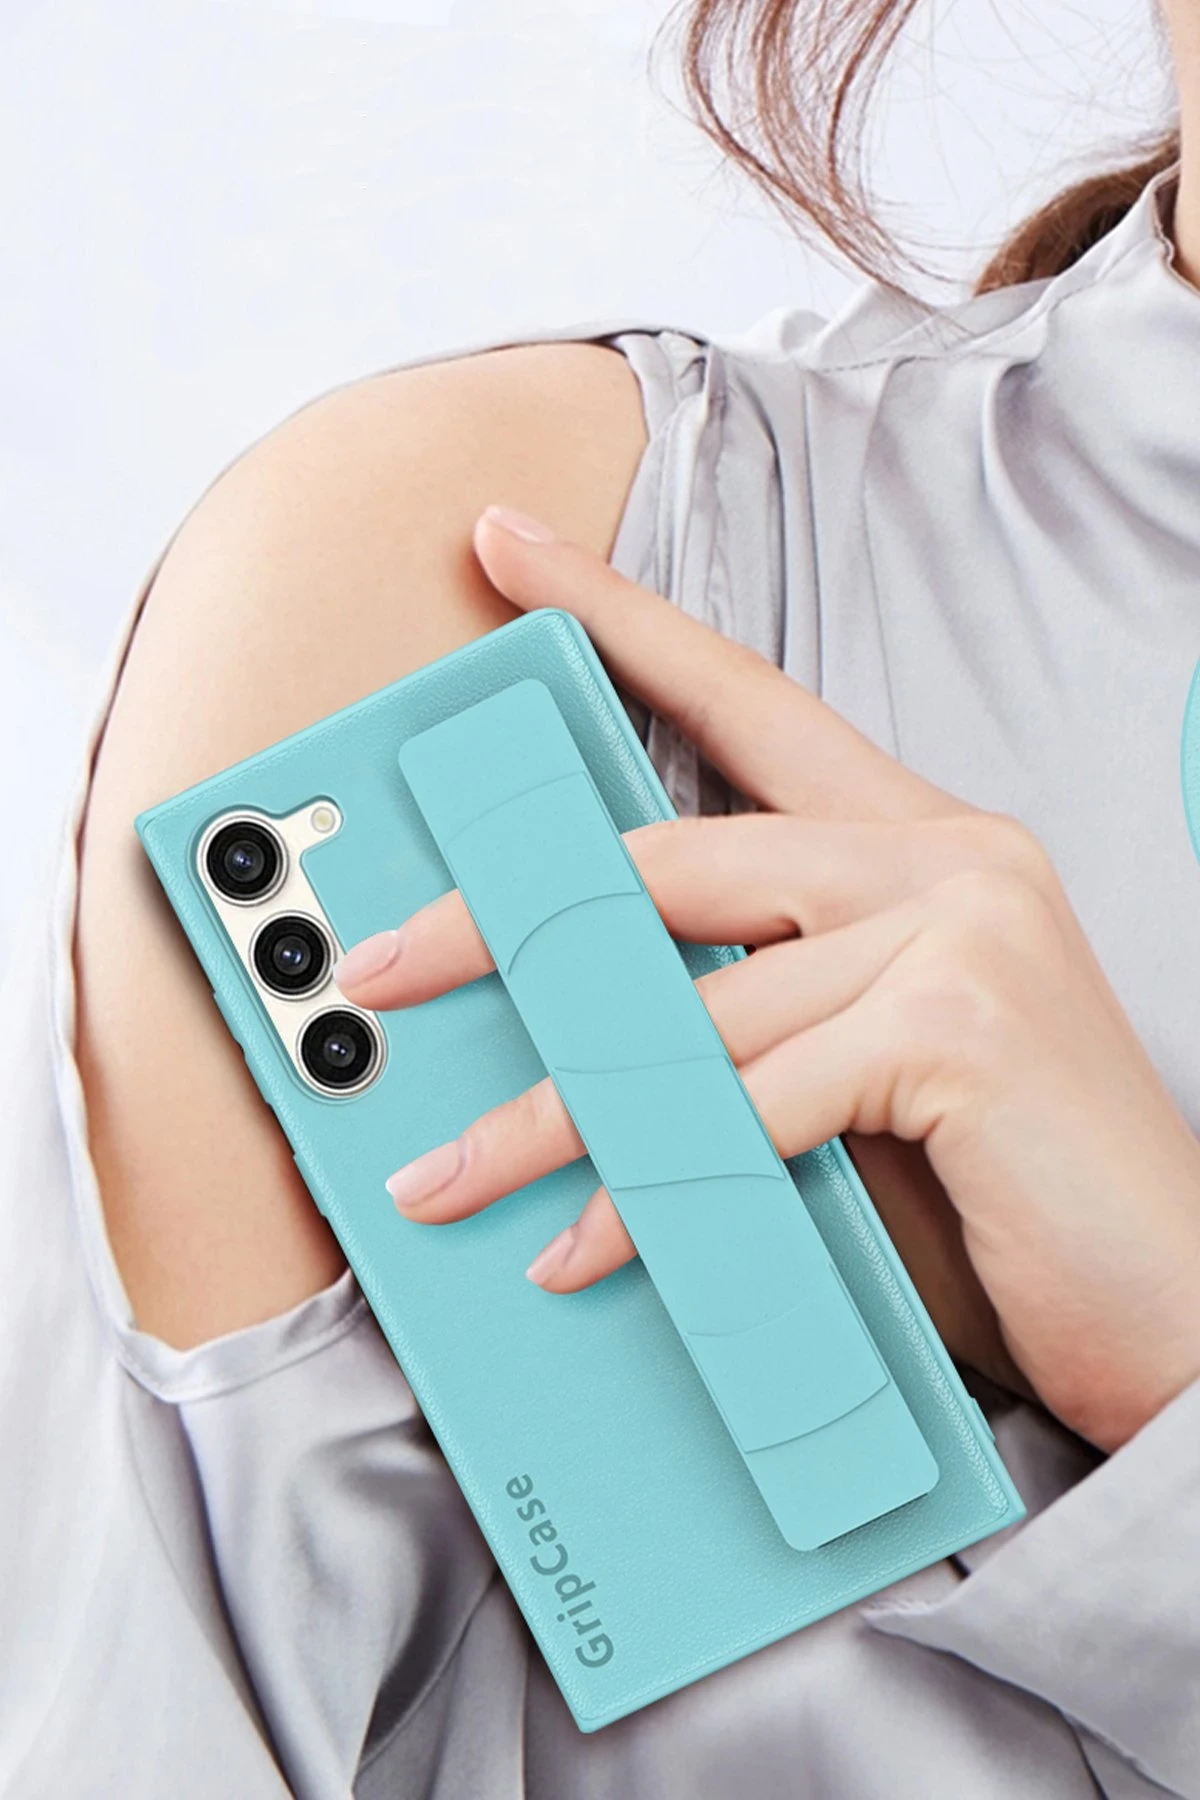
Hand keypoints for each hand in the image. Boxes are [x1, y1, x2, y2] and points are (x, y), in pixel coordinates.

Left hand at [336, 504, 1199, 1451]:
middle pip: (669, 858)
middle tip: (381, 969)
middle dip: (502, 925)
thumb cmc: (1003, 1185)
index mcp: (917, 840)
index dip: (616, 617)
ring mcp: (959, 927)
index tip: (505, 544)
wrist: (1173, 1300)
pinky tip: (587, 1245)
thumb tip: (576, 1024)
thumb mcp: (856, 1067)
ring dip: (550, 1110)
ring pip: (689, 1005)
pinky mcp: (958, 1023)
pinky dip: (651, 1190)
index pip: (744, 696)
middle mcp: (943, 854)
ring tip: (450, 1173)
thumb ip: (748, 1010)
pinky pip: (748, 1104)